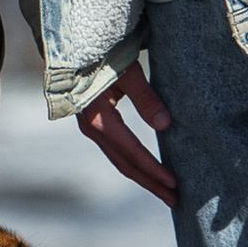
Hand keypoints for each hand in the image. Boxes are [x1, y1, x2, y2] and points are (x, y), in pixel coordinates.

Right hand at [75, 60, 177, 202]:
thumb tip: (165, 126)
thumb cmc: (101, 54)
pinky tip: (145, 167)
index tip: (174, 183)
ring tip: (164, 189)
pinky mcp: (93, 122)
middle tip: (176, 200)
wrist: (71, 46)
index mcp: (98, 118)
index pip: (131, 151)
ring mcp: (90, 126)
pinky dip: (132, 162)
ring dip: (142, 176)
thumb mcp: (127, 72)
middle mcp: (91, 127)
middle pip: (124, 164)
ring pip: (118, 159)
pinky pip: (114, 149)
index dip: (154, 169)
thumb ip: (145, 98)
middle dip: (150, 183)